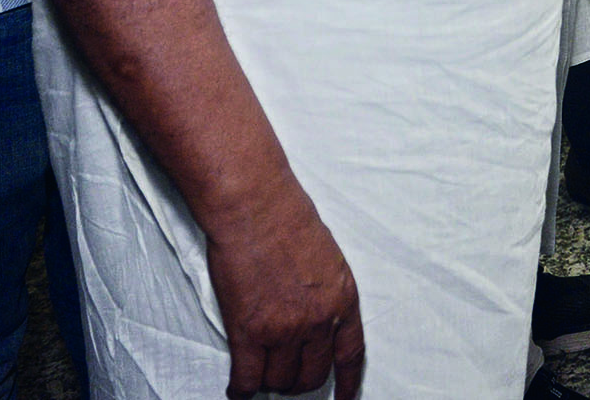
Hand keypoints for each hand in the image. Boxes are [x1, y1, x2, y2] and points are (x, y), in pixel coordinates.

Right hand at [205, 173, 363, 399]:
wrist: (257, 207)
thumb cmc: (288, 221)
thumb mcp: (327, 259)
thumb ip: (325, 294)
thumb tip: (316, 323)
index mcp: (343, 299)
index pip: (352, 355)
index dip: (347, 384)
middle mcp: (319, 320)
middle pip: (312, 376)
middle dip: (298, 381)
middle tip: (283, 373)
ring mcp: (285, 329)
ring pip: (279, 381)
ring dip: (268, 380)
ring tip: (258, 369)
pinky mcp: (250, 332)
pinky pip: (247, 379)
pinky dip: (241, 389)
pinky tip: (238, 387)